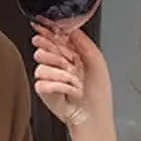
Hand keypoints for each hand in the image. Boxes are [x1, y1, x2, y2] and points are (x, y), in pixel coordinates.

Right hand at [32, 23, 114, 140]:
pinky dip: (59, 86)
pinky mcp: (43, 90)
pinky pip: (42, 81)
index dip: (48, 31)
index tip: (44, 26)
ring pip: (42, 65)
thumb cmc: (97, 93)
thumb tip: (69, 26)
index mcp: (69, 53)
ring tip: (75, 82)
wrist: (94, 114)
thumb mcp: (96, 60)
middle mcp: (57, 63)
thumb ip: (82, 40)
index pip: (53, 37)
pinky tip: (70, 91)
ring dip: (63, 74)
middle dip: (59, 54)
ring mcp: (48, 76)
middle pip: (43, 48)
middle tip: (71, 64)